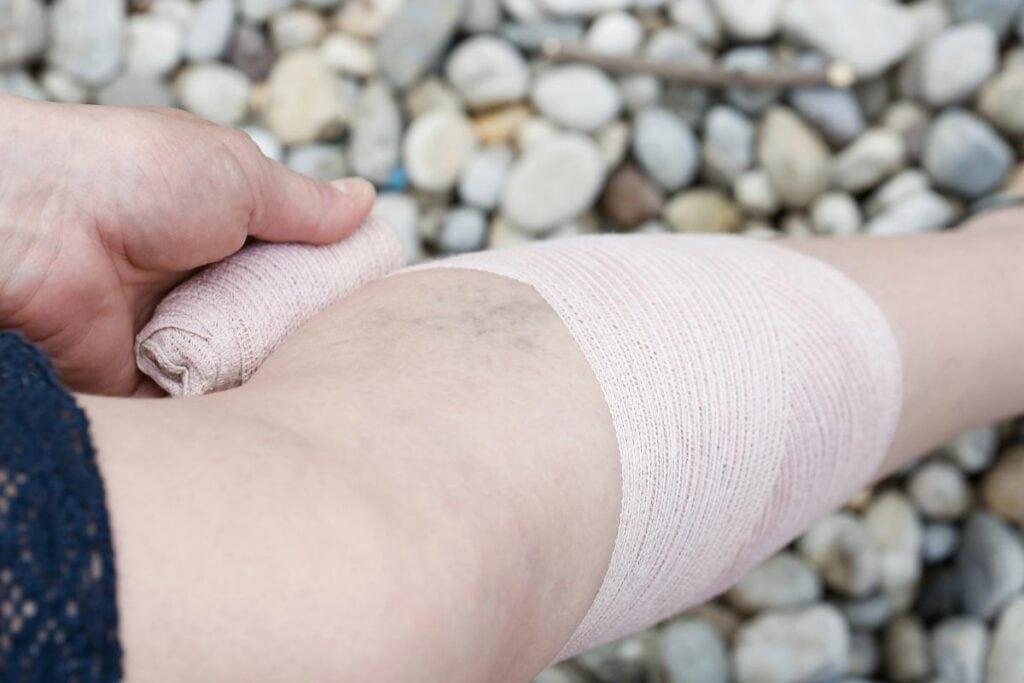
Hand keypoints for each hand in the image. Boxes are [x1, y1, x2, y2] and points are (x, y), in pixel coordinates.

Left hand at [0, 95, 374, 395]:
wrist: (36, 223)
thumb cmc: (135, 176)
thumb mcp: (239, 174)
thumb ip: (304, 203)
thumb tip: (367, 200)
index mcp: (222, 225)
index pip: (293, 259)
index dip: (331, 278)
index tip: (370, 298)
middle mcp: (199, 278)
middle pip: (274, 318)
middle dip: (307, 332)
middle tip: (348, 348)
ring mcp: (171, 328)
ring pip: (242, 363)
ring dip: (272, 370)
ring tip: (320, 381)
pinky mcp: (141, 377)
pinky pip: (198, 402)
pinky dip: (228, 406)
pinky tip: (271, 408)